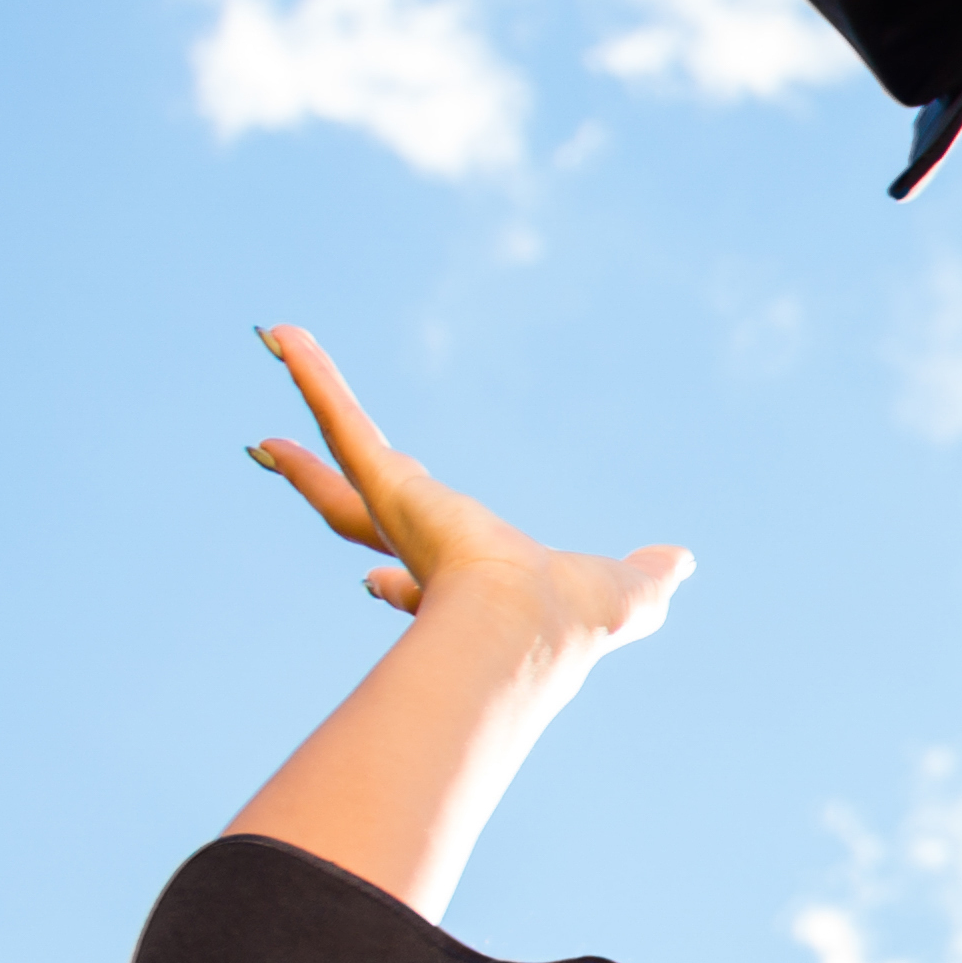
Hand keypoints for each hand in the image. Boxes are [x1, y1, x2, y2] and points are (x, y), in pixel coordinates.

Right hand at [248, 327, 684, 648]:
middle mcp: (419, 551)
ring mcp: (397, 514)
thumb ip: (649, 574)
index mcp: (465, 588)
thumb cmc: (576, 622)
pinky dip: (314, 374)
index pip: (413, 582)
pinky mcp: (386, 481)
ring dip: (313, 395)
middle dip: (321, 487)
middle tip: (279, 456)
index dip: (399, 585)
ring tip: (278, 350)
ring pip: (342, 447)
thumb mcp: (630, 592)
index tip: (378, 583)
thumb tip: (682, 563)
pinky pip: (343, 415)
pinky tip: (284, 334)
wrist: (529, 628)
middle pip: (354, 512)